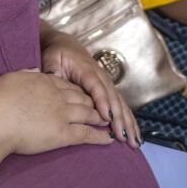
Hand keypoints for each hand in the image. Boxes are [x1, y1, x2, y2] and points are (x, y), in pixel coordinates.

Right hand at [0, 69, 112, 155]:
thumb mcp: (12, 77)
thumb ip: (27, 74)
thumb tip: (35, 71)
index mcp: (45, 81)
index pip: (66, 85)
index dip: (76, 90)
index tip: (82, 94)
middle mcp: (58, 95)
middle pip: (81, 97)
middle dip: (93, 102)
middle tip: (100, 108)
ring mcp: (62, 114)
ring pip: (88, 113)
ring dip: (100, 117)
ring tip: (108, 121)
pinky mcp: (63, 133)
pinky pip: (87, 134)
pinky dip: (100, 136)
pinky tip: (109, 138)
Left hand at [42, 31, 140, 145]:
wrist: (66, 45)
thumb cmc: (58, 53)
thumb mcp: (52, 57)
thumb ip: (52, 69)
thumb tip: (52, 78)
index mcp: (86, 70)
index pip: (96, 86)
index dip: (103, 101)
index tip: (107, 117)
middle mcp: (101, 77)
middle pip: (113, 98)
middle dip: (120, 118)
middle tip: (123, 137)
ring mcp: (106, 84)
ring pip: (120, 104)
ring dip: (128, 123)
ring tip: (134, 142)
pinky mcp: (107, 91)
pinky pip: (120, 106)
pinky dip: (129, 121)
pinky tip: (134, 135)